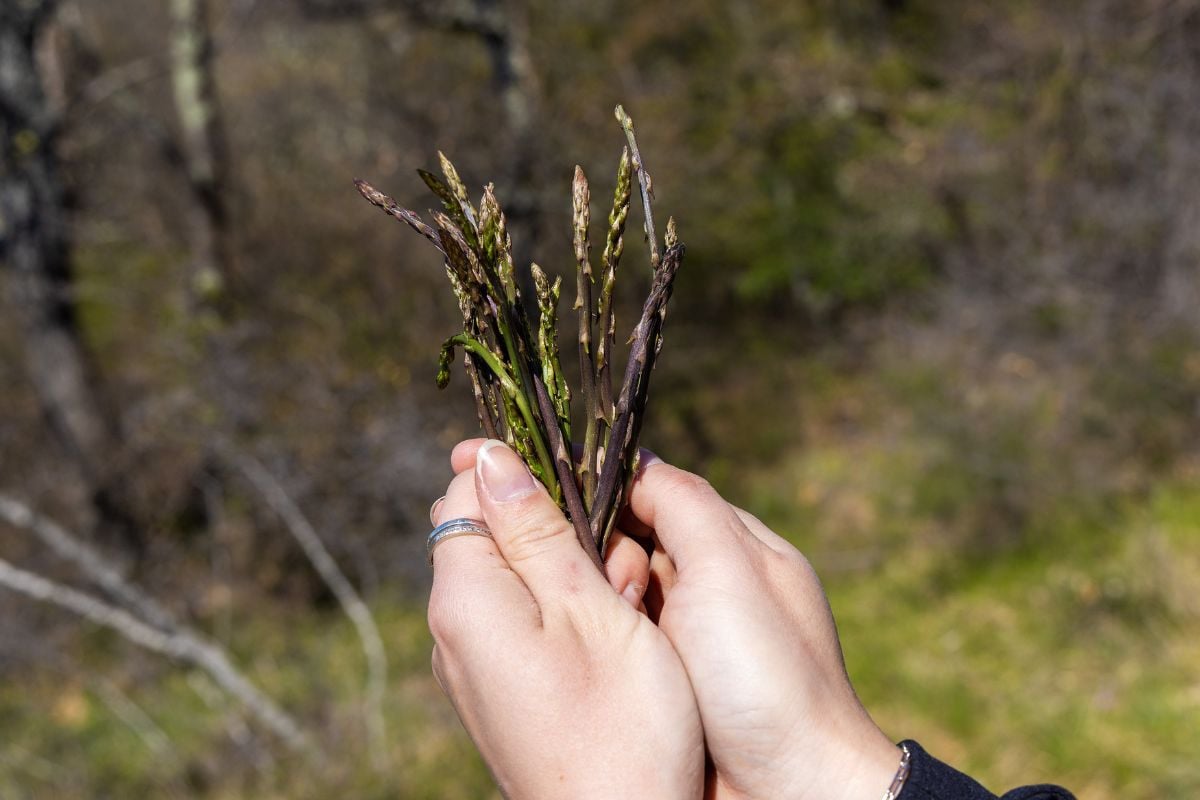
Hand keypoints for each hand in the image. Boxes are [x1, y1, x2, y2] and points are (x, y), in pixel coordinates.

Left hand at [427, 440, 703, 798]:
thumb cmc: (619, 724)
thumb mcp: (588, 608)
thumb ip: (535, 529)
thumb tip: (488, 456)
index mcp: (465, 598)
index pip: (462, 489)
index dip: (520, 471)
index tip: (582, 484)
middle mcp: (453, 629)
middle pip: (491, 530)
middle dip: (558, 524)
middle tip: (618, 565)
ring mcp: (474, 663)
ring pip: (518, 576)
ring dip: (575, 571)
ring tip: (628, 607)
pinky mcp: (501, 689)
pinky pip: (526, 621)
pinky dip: (571, 612)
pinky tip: (616, 637)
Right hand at [623, 459, 900, 799]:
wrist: (789, 792)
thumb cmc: (766, 677)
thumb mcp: (729, 569)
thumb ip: (684, 503)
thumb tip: (635, 459)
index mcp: (741, 550)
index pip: (662, 495)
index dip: (618, 499)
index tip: (583, 515)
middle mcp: (717, 589)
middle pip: (636, 544)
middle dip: (611, 558)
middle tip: (616, 590)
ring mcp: (694, 640)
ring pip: (623, 595)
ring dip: (607, 605)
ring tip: (610, 627)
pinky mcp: (673, 685)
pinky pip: (624, 645)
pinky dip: (610, 646)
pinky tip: (598, 654)